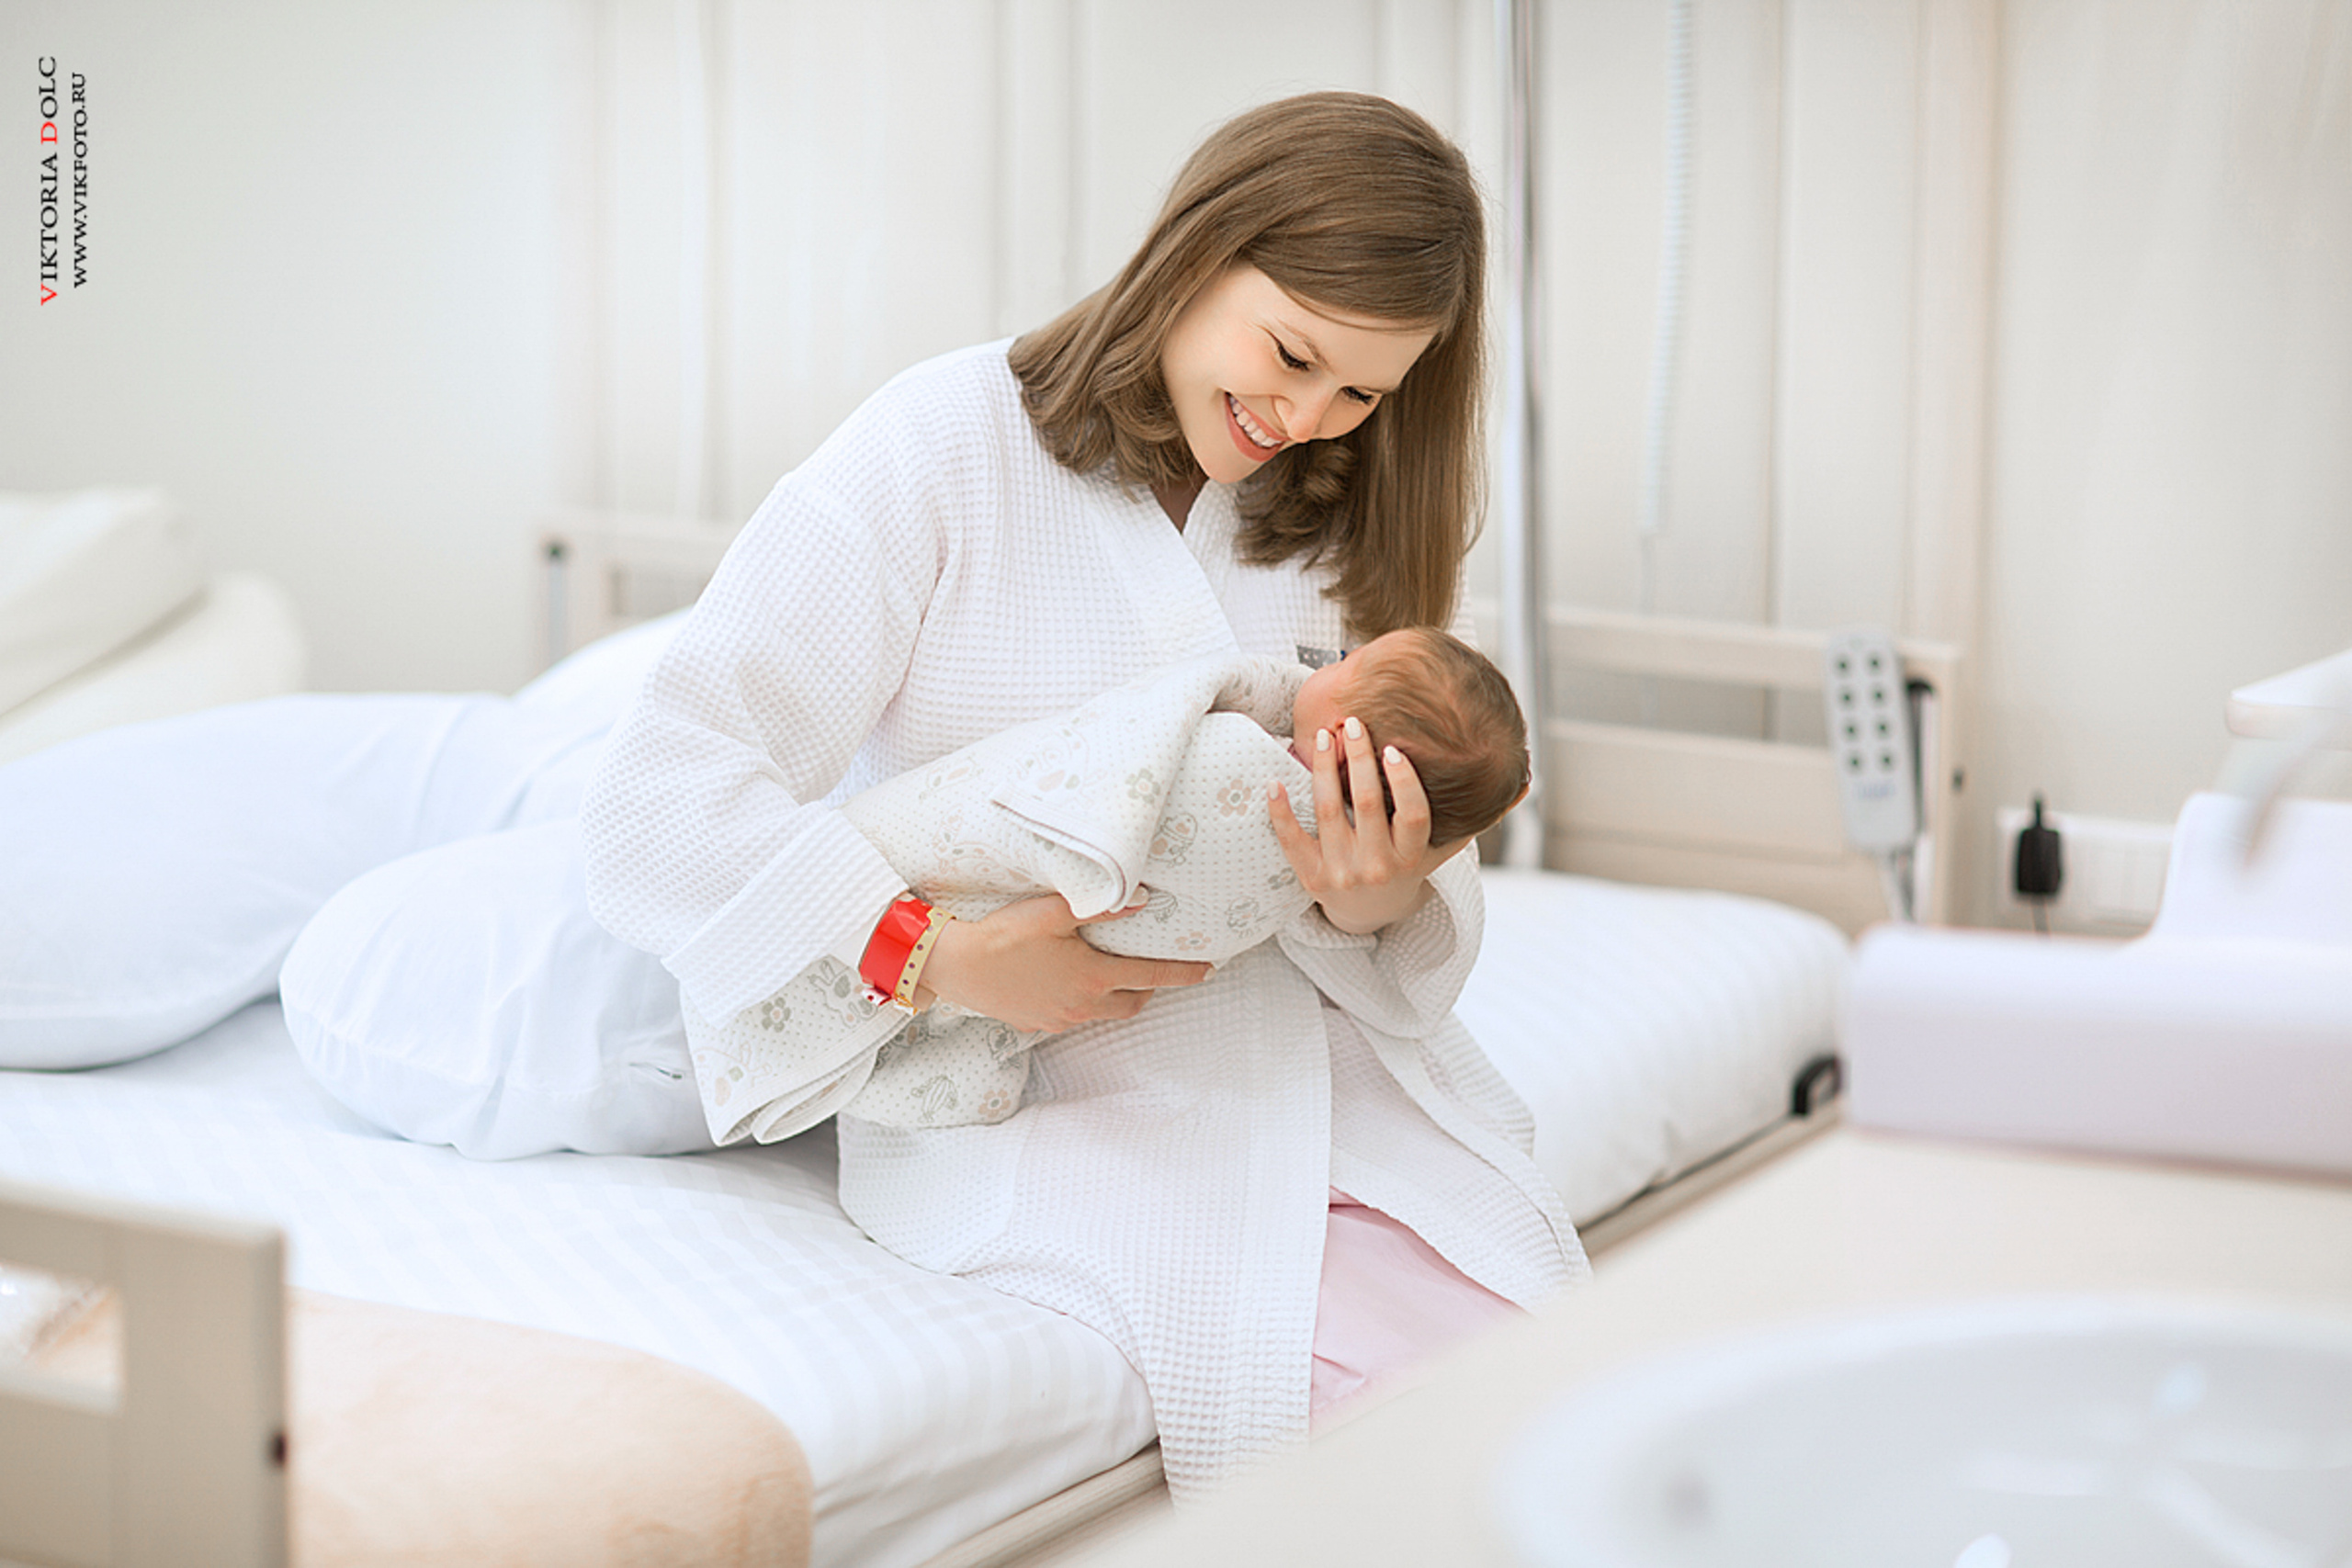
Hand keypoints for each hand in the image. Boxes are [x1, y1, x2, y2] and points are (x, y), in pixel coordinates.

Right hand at [915, 895, 1211, 1033]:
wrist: (955, 967)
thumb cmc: (1004, 935)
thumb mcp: (1053, 912)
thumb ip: (1100, 907)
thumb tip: (1142, 898)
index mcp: (1093, 978)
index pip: (1152, 976)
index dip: (1184, 973)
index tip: (1208, 970)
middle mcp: (1081, 1005)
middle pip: (1132, 1004)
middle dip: (1148, 989)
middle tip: (1152, 969)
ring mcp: (1058, 1019)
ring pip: (1101, 1014)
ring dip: (1114, 998)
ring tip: (1110, 976)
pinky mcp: (1035, 1024)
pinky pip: (1069, 1017)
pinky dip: (1080, 1003)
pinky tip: (1064, 983)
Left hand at [1268, 715, 1466, 934]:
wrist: (1367, 915)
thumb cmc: (1407, 867)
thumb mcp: (1443, 849)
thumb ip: (1475, 818)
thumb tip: (1523, 783)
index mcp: (1411, 857)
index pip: (1414, 816)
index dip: (1405, 782)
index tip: (1394, 748)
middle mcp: (1378, 866)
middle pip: (1367, 805)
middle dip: (1358, 759)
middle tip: (1352, 723)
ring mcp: (1342, 873)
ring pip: (1328, 812)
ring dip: (1322, 770)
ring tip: (1321, 736)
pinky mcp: (1310, 877)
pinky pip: (1290, 840)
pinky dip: (1280, 811)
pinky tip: (1274, 782)